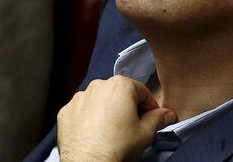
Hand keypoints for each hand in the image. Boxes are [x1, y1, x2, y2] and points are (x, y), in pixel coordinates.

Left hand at [57, 75, 176, 161]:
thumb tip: (167, 114)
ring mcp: (78, 98)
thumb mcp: (146, 133)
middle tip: (133, 126)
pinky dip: (89, 118)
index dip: (150, 106)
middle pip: (119, 93)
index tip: (152, 118)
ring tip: (112, 131)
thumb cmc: (117, 148)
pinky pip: (82, 111)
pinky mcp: (65, 112)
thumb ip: (158, 118)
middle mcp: (97, 86)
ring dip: (107, 111)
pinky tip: (95, 134)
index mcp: (120, 85)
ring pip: (99, 100)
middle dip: (127, 107)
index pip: (142, 91)